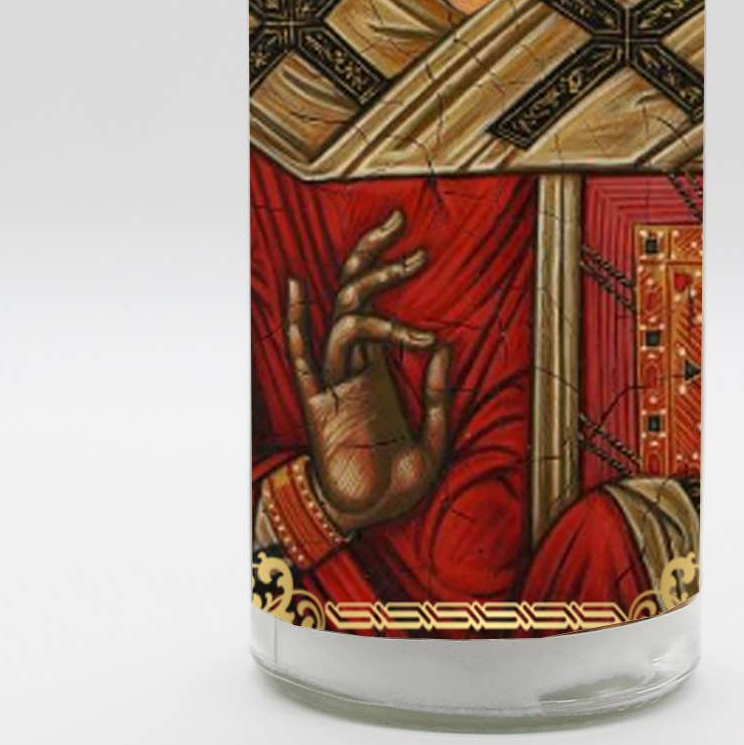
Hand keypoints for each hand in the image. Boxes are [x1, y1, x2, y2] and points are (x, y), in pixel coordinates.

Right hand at [284, 211, 452, 535]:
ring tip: (409, 265)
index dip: (389, 268)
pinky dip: (298, 323)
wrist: (366, 524)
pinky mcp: (319, 406)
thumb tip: (445, 342)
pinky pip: (305, 359)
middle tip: (399, 220)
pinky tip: (298, 290)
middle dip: (374, 255)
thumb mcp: (434, 438)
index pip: (376, 304)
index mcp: (375, 369)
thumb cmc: (395, 485)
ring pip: (345, 318)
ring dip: (375, 288)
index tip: (418, 247)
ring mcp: (333, 382)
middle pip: (355, 293)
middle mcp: (352, 367)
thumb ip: (439, 394)